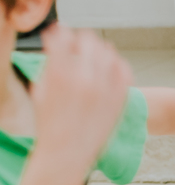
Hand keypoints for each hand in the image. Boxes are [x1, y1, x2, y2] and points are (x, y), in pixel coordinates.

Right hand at [32, 25, 132, 170]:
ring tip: (92, 56)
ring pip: (108, 51)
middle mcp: (85, 77)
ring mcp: (105, 87)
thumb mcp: (40, 90)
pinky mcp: (120, 97)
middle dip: (80, 39)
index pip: (63, 35)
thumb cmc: (48, 123)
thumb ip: (49, 65)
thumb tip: (55, 44)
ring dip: (99, 49)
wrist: (68, 152)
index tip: (59, 32)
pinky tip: (109, 68)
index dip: (60, 31)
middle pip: (88, 39)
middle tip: (77, 44)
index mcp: (60, 73)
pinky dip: (117, 64)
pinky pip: (124, 69)